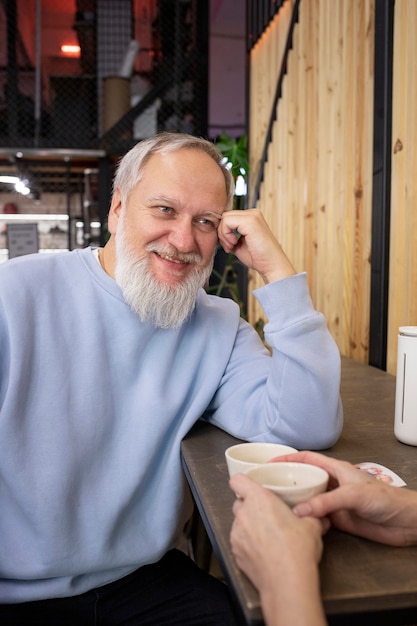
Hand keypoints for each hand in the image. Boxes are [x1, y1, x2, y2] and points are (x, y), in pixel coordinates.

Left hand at [218, 209, 295, 283]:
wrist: (271, 265)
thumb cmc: (258, 257)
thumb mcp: (239, 243)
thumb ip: (229, 235)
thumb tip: (216, 231)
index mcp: (251, 217)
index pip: (228, 217)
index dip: (224, 231)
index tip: (229, 246)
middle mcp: (253, 213)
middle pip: (225, 216)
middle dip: (222, 233)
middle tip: (229, 247)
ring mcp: (252, 215)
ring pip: (224, 218)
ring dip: (223, 235)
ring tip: (232, 246)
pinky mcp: (250, 221)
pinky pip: (227, 221)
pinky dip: (226, 234)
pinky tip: (234, 244)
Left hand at [230, 473, 326, 625]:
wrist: (287, 582)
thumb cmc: (296, 551)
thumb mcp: (312, 526)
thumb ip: (312, 516)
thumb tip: (320, 518)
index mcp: (259, 500)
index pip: (238, 480)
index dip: (243, 481)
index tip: (250, 484)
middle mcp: (244, 514)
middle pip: (239, 502)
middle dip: (250, 506)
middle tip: (267, 513)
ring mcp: (237, 534)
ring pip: (239, 523)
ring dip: (249, 525)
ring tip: (268, 535)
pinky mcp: (236, 553)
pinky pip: (239, 542)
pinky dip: (248, 544)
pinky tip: (263, 551)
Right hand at [273, 451, 416, 545]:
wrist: (405, 522)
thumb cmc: (387, 499)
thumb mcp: (354, 495)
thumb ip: (327, 502)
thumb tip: (301, 510)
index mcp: (336, 469)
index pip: (307, 458)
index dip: (288, 458)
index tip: (270, 462)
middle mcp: (333, 484)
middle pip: (304, 478)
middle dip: (287, 480)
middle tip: (268, 485)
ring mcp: (335, 502)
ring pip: (308, 499)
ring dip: (295, 501)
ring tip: (276, 504)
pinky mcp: (338, 520)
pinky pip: (316, 517)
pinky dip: (306, 519)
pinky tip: (297, 522)